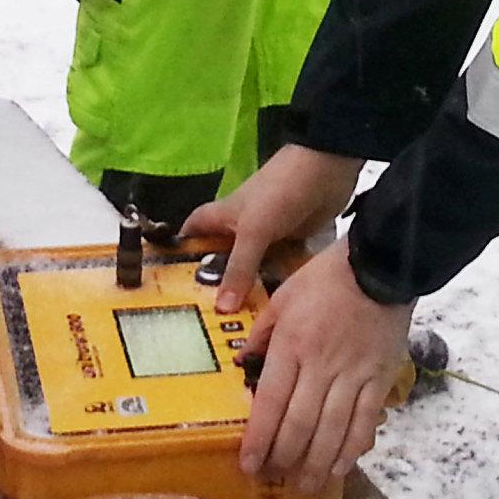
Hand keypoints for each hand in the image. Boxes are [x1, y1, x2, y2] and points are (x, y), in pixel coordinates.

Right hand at [180, 143, 364, 311]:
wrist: (327, 169)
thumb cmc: (279, 191)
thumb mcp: (253, 230)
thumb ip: (239, 268)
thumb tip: (222, 309)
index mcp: (222, 216)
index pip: (191, 232)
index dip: (180, 252)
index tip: (171, 284)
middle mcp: (240, 227)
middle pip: (222, 258)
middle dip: (216, 284)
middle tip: (209, 321)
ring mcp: (267, 235)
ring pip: (252, 267)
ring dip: (250, 288)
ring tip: (241, 328)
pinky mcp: (292, 242)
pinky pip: (279, 268)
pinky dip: (278, 283)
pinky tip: (276, 310)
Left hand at [235, 238, 413, 492]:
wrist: (380, 264)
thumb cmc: (327, 277)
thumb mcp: (283, 295)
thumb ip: (261, 331)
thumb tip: (242, 362)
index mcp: (292, 344)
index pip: (270, 402)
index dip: (258, 439)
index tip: (249, 465)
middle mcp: (320, 365)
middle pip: (299, 424)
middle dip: (284, 458)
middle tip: (274, 478)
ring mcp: (353, 374)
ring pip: (331, 430)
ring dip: (316, 464)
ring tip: (305, 486)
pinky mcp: (380, 378)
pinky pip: (363, 421)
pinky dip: (351, 449)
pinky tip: (340, 468)